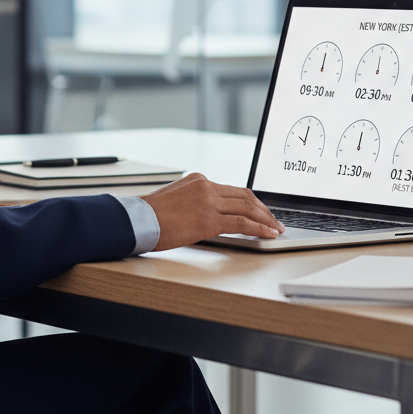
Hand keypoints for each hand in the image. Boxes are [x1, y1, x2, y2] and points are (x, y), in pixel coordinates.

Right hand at [141, 173, 283, 250]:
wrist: (136, 220)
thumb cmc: (149, 216)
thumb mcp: (174, 200)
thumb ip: (194, 202)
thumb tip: (208, 216)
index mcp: (198, 179)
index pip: (232, 189)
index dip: (251, 201)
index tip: (260, 210)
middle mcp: (205, 186)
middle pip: (244, 196)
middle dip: (263, 209)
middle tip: (274, 220)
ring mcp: (208, 202)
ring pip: (247, 207)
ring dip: (266, 219)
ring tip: (276, 228)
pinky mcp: (208, 220)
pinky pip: (242, 223)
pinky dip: (259, 228)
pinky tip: (268, 234)